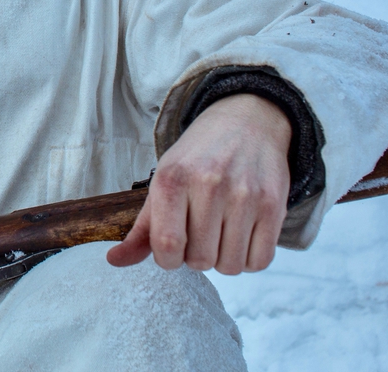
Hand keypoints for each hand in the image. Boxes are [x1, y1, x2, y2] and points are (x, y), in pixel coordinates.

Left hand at [107, 94, 290, 274]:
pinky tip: (241, 237)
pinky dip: (248, 259)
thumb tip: (114, 261)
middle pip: (199, 261)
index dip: (166, 259)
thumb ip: (142, 228)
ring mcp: (244, 195)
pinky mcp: (273, 205)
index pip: (166, 245)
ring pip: (230, 266)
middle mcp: (208, 184)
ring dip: (222, 259)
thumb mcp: (163, 181)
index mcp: (172, 178)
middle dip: (195, 257)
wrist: (247, 122)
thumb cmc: (198, 159)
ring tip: (220, 234)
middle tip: (199, 234)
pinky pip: (259, 261)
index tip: (171, 248)